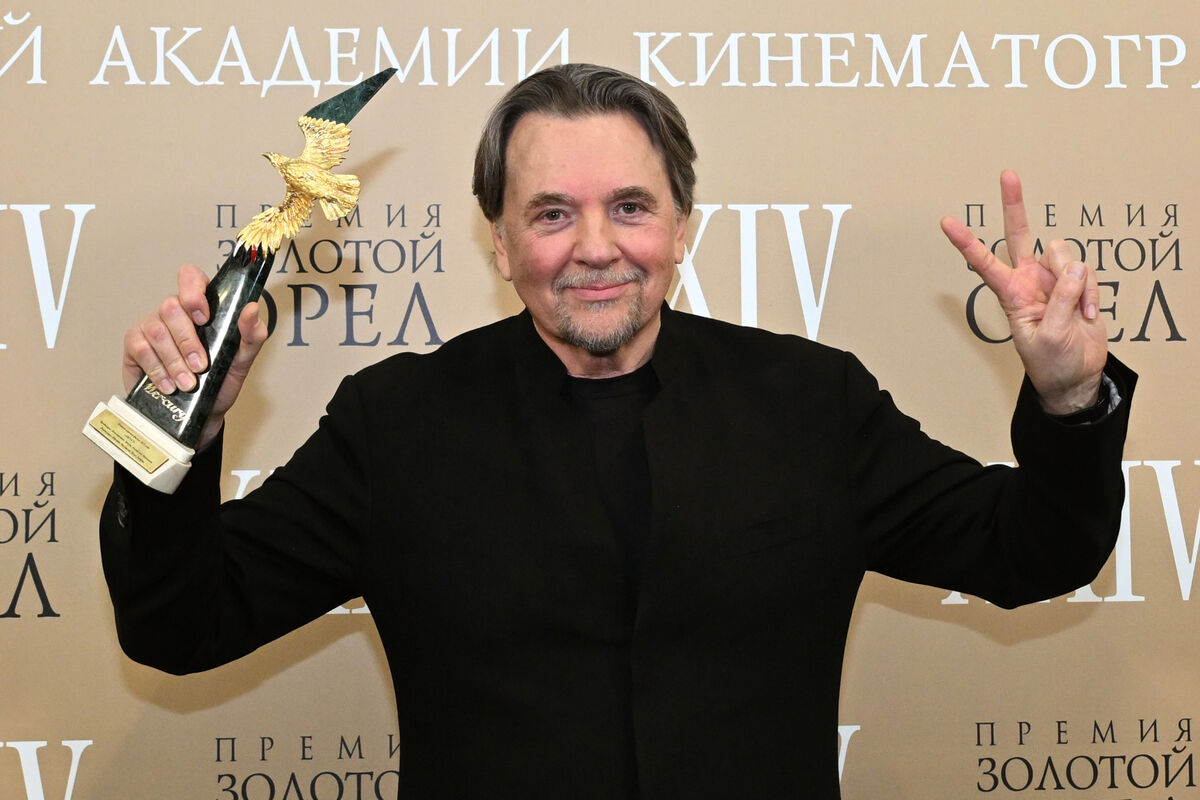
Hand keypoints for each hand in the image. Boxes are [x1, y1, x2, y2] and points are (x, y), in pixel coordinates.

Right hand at [122, 265, 267, 449]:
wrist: (202, 413)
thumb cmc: (220, 381)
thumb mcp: (242, 359)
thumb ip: (252, 334)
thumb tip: (251, 309)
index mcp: (200, 308)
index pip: (190, 278)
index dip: (193, 291)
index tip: (205, 317)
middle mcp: (172, 312)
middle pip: (171, 308)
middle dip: (188, 341)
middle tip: (201, 366)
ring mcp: (150, 326)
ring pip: (156, 331)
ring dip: (175, 360)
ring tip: (188, 383)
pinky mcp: (134, 345)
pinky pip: (141, 349)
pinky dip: (158, 370)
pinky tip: (169, 385)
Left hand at [940, 170, 1107, 414]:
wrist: (1077, 376)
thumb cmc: (1053, 362)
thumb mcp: (1049, 336)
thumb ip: (1060, 300)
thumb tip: (1074, 268)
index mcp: (1011, 293)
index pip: (984, 262)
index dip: (967, 242)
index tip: (946, 222)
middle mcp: (1029, 279)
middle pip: (1020, 234)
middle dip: (1014, 204)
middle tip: (1007, 174)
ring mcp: (1053, 278)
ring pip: (1065, 253)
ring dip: (1075, 282)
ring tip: (1076, 313)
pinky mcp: (1077, 282)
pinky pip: (1087, 272)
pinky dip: (1091, 293)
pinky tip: (1086, 315)